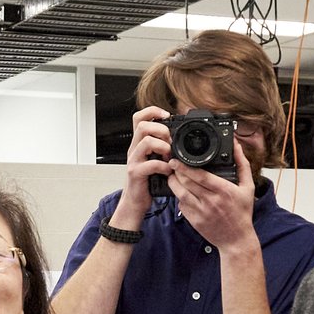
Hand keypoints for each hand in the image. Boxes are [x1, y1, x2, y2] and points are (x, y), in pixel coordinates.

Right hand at [112, 106, 171, 229]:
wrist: (135, 202)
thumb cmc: (147, 181)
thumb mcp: (154, 159)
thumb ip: (162, 148)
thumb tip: (179, 138)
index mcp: (139, 143)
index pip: (139, 117)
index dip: (152, 111)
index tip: (166, 115)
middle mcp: (134, 149)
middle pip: (143, 126)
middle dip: (161, 130)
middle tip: (170, 141)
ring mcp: (134, 160)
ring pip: (146, 142)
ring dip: (163, 146)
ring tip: (169, 156)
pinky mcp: (136, 173)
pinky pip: (150, 164)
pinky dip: (163, 166)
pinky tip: (168, 170)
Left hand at [167, 136, 258, 251]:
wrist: (237, 240)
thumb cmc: (242, 213)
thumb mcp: (248, 187)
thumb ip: (242, 164)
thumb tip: (236, 145)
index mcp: (224, 191)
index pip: (200, 176)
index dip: (185, 167)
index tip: (176, 160)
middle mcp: (211, 201)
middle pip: (187, 183)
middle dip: (176, 172)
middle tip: (172, 164)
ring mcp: (201, 212)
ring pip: (181, 194)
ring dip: (173, 183)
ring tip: (172, 176)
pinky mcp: (194, 221)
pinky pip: (181, 206)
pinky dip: (178, 197)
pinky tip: (180, 191)